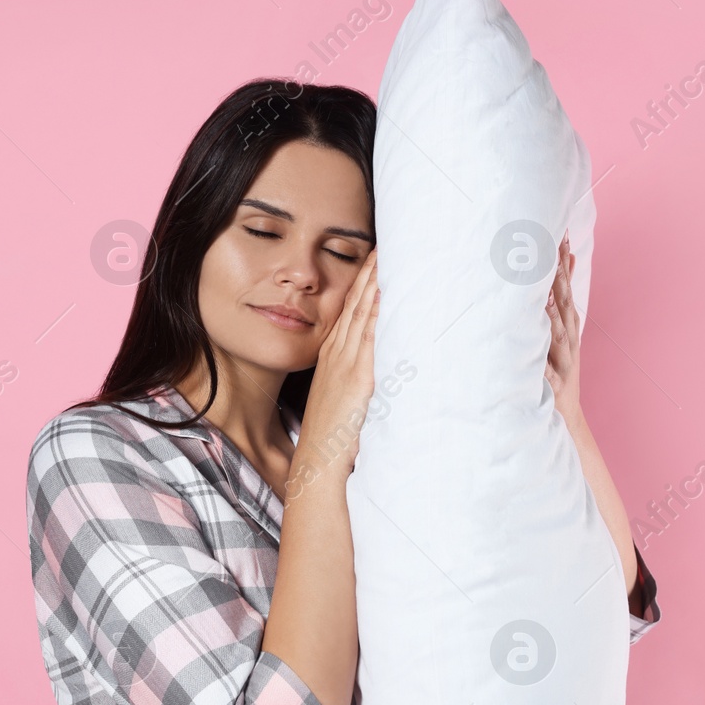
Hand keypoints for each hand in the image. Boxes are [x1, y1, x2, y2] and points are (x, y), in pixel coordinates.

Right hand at [288, 252, 378, 495]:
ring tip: (387, 253)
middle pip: (356, 304)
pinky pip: (369, 336)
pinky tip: (386, 290)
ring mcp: (347, 363)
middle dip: (369, 272)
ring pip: (362, 313)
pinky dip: (377, 311)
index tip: (374, 258)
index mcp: (335, 358)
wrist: (318, 462)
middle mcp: (338, 355)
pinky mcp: (358, 377)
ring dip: (374, 282)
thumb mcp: (346, 401)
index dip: (362, 283)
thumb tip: (374, 375)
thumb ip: (358, 382)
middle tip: (382, 242)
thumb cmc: (333, 437)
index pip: (351, 311)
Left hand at [545, 235, 585, 428]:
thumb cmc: (558, 369)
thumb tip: (565, 262)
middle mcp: (568, 340)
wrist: (566, 414)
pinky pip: (544, 375)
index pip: (565, 288)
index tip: (560, 234)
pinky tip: (534, 355)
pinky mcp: (553, 386)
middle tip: (554, 250)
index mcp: (567, 326)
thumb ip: (560, 299)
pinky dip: (540, 364)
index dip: (563, 262)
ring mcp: (562, 363)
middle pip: (564, 305)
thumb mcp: (562, 331)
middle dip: (560, 278)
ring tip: (545, 296)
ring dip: (552, 316)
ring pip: (557, 336)